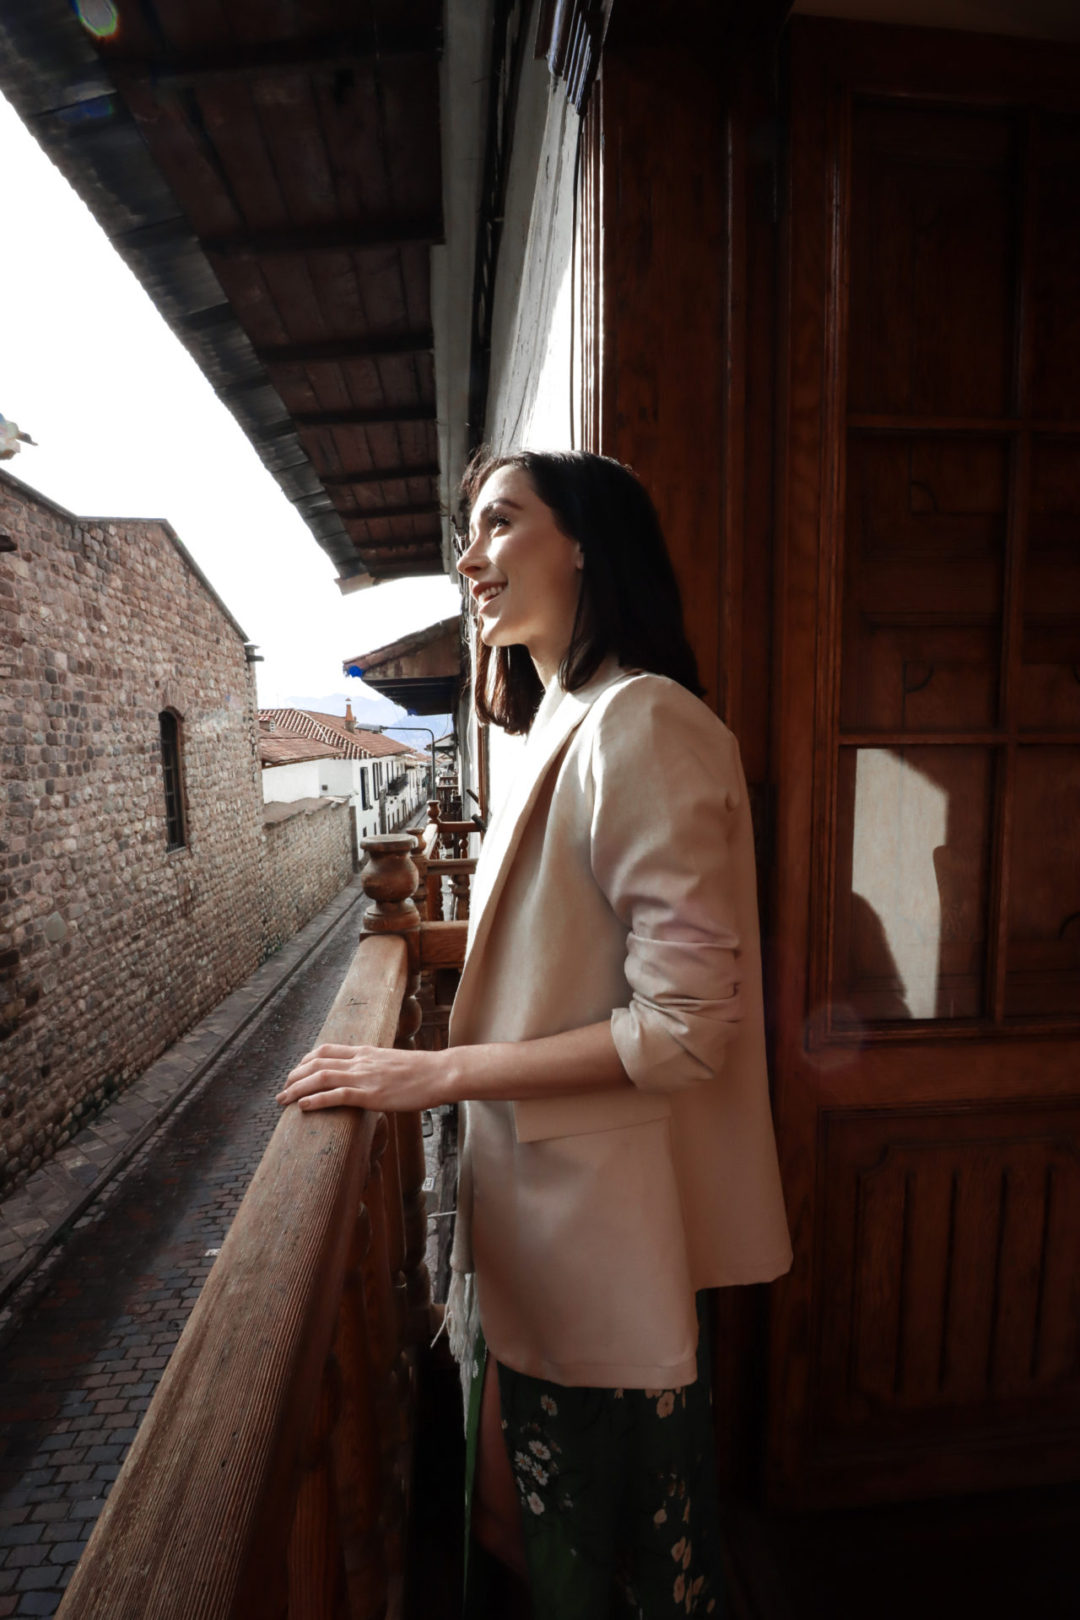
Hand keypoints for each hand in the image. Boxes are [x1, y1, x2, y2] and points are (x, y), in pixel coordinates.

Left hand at [276, 1043, 451, 1113]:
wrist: (441, 1073)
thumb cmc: (424, 1072)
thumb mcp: (394, 1063)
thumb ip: (377, 1068)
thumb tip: (369, 1080)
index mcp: (366, 1052)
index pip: (326, 1050)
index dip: (305, 1061)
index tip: (296, 1072)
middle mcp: (361, 1061)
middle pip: (317, 1062)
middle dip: (295, 1076)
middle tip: (283, 1091)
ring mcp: (365, 1076)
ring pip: (321, 1077)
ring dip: (298, 1088)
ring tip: (284, 1100)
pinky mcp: (371, 1094)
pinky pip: (337, 1095)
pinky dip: (316, 1100)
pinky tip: (303, 1107)